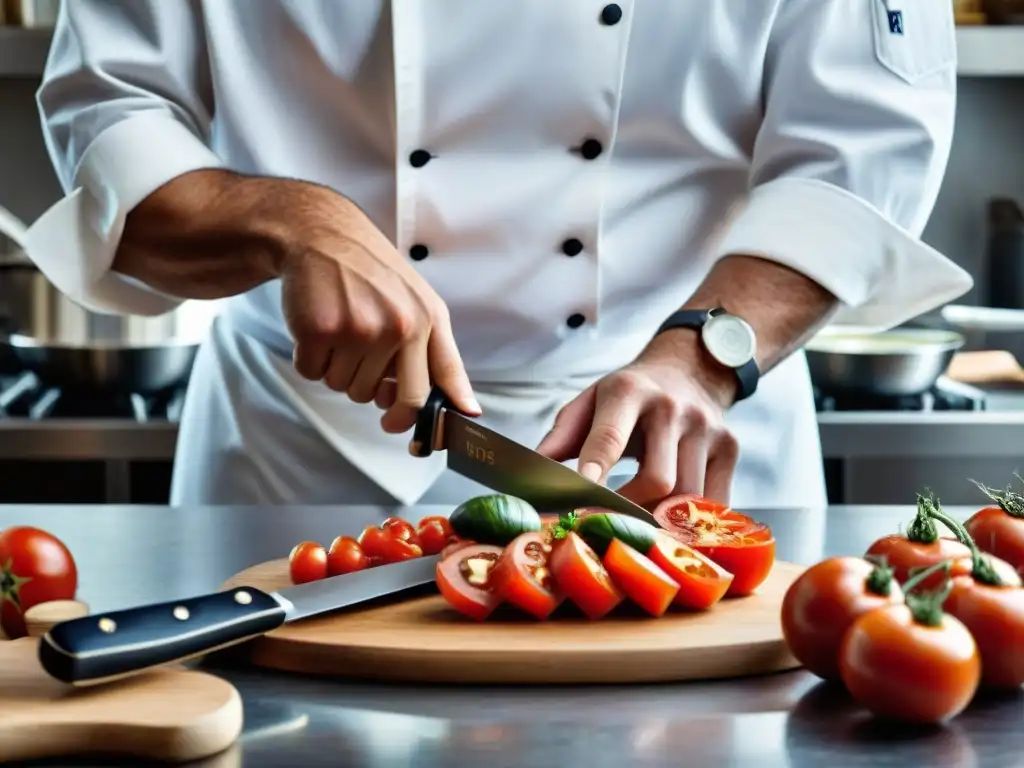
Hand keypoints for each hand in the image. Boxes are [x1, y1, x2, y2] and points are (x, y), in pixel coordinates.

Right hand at [279, 192, 480, 431]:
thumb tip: (469, 411)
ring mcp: (358, 329)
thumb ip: (443, 359)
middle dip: (374, 393)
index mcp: (428, 321)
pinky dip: (310, 359)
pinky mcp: (319, 329)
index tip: (420, 440)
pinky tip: (318, 326)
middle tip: (364, 360)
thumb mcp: (423, 306)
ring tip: (341, 329)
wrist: (324, 235)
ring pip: (347, 389)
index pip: (438, 385)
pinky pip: (312, 374)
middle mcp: (398, 326)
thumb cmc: (375, 275)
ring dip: (339, 370)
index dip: (429, 421)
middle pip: (387, 399)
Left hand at [536, 340, 738, 505]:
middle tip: (607, 524)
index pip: (611, 436)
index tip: (582, 495)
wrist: (689, 369)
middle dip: (630, 508)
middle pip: (657, 479)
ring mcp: (707, 428)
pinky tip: (672, 518)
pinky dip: (691, 519)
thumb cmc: (630, 395)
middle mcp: (673, 408)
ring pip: (687, 497)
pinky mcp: (730, 448)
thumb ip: (563, 436)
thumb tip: (532, 473)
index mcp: (630, 392)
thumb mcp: (592, 401)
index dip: (596, 468)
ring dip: (659, 518)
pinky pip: (714, 501)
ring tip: (637, 524)